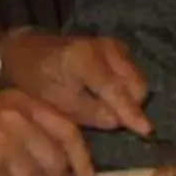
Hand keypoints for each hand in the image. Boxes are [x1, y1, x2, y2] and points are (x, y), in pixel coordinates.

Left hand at [10, 32, 151, 134]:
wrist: (29, 51)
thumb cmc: (37, 80)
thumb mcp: (56, 102)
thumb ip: (89, 112)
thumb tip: (118, 121)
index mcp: (84, 60)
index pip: (115, 89)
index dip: (131, 111)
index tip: (146, 130)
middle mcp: (105, 48)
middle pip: (135, 84)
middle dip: (130, 105)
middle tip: (111, 119)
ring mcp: (114, 45)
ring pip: (138, 78)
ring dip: (130, 97)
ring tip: (108, 107)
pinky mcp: (118, 47)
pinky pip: (133, 72)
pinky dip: (127, 87)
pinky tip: (109, 95)